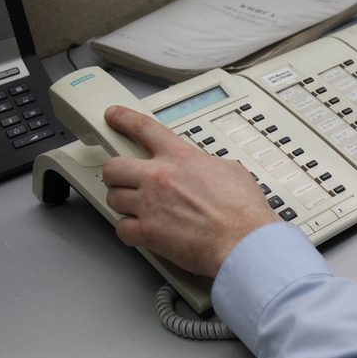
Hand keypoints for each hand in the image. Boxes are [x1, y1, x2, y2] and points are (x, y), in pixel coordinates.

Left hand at [100, 106, 279, 276]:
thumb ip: (206, 165)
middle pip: (114, 166)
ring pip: (113, 198)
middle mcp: (159, 178)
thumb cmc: (243, 212)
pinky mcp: (148, 233)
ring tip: (137, 209)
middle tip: (123, 179)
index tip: (114, 116)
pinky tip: (141, 232)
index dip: (124, 118)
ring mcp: (150, 205)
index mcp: (180, 158)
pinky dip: (129, 232)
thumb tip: (203, 168)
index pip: (143, 128)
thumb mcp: (231, 171)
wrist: (243, 241)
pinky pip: (122, 229)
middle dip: (116, 174)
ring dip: (123, 204)